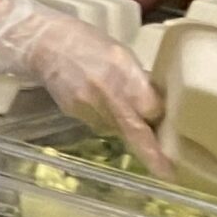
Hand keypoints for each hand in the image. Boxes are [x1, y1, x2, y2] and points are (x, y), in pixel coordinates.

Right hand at [0, 0, 168, 174]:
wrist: (41, 42)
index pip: (150, 109)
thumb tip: (158, 106)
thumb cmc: (85, 41)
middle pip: (134, 129)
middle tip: (168, 174)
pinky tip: (97, 101)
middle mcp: (104, 91)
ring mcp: (85, 105)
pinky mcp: (73, 112)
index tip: (176, 142)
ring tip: (117, 107)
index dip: (162, 123)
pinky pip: (99, 123)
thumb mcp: (120, 53)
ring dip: (126, 128)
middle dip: (151, 152)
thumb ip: (138, 81)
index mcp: (120, 71)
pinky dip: (105, 118)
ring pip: (116, 128)